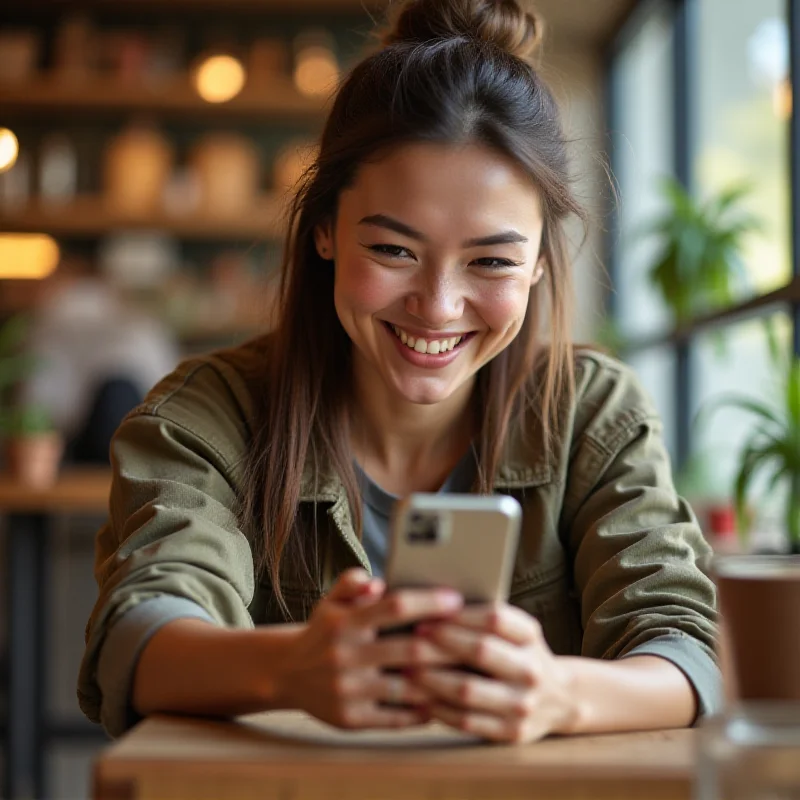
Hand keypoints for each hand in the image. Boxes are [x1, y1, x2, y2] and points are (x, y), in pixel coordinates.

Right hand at [275, 569, 462, 729]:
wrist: (286, 674)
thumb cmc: (324, 631)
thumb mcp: (331, 600)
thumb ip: (351, 582)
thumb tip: (376, 581)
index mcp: (344, 622)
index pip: (395, 607)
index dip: (429, 602)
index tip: (457, 600)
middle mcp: (345, 656)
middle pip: (410, 650)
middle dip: (448, 644)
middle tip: (477, 639)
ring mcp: (348, 691)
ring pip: (409, 688)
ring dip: (442, 680)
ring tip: (470, 672)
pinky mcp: (351, 720)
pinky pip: (398, 717)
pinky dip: (424, 709)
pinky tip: (443, 699)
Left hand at [411, 603, 578, 742]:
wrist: (561, 700)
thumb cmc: (520, 655)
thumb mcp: (516, 631)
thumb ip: (484, 619)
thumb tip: (433, 605)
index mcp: (530, 636)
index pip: (494, 618)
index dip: (459, 615)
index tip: (429, 615)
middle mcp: (531, 669)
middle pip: (481, 650)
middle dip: (441, 643)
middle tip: (411, 640)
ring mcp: (523, 703)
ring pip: (468, 690)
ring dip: (432, 679)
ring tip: (408, 670)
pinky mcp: (512, 732)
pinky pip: (467, 721)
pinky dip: (440, 709)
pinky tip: (422, 699)